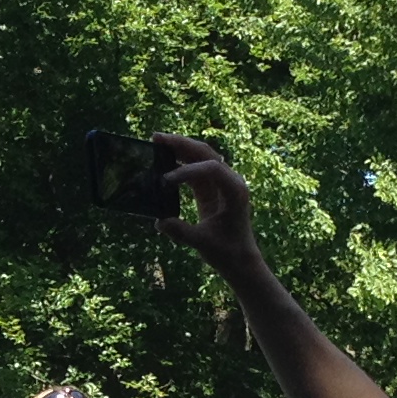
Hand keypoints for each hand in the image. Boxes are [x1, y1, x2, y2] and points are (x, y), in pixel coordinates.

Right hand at [154, 133, 262, 277]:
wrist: (240, 259)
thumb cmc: (227, 252)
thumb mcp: (203, 243)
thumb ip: (181, 231)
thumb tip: (159, 221)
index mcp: (235, 191)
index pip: (212, 169)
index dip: (188, 171)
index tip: (167, 180)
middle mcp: (231, 181)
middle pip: (206, 153)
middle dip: (182, 144)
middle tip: (157, 138)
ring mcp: (222, 183)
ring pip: (200, 157)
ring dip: (180, 148)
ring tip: (157, 142)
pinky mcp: (212, 189)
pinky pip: (195, 169)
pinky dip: (180, 163)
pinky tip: (163, 160)